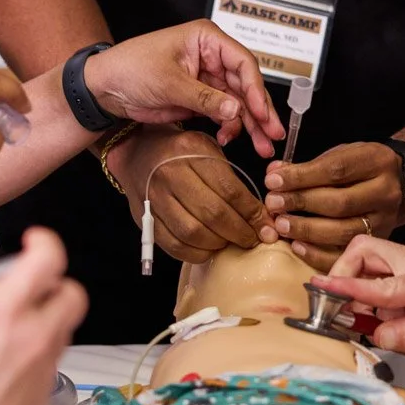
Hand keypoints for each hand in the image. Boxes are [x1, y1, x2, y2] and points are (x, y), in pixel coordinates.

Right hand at [0, 228, 85, 404]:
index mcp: (8, 311)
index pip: (49, 260)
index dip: (45, 242)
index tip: (32, 242)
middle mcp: (37, 334)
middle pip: (73, 293)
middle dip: (55, 283)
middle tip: (30, 288)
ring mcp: (46, 362)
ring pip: (64, 325)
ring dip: (47, 316)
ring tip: (13, 327)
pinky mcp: (46, 386)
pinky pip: (53, 356)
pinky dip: (39, 348)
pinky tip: (9, 359)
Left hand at [86, 21, 283, 155]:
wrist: (104, 88)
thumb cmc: (130, 68)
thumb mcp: (168, 82)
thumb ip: (205, 98)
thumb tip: (236, 111)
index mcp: (207, 39)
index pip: (242, 63)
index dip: (256, 89)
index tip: (263, 113)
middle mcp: (212, 57)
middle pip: (246, 86)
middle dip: (260, 112)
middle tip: (273, 135)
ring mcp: (207, 79)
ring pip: (239, 103)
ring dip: (250, 125)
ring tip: (262, 146)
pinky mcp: (200, 99)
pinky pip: (224, 114)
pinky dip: (230, 127)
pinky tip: (229, 139)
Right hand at [106, 127, 272, 262]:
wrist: (138, 153)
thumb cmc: (182, 153)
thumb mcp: (208, 150)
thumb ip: (231, 179)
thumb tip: (260, 216)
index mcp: (190, 151)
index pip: (229, 189)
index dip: (252, 213)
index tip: (266, 226)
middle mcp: (170, 173)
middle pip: (212, 213)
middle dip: (239, 232)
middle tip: (253, 239)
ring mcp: (155, 198)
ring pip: (193, 232)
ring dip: (218, 244)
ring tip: (231, 243)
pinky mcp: (145, 218)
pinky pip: (173, 245)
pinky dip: (196, 253)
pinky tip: (209, 249)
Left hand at [263, 142, 404, 269]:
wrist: (400, 186)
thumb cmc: (364, 169)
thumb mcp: (342, 155)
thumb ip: (309, 166)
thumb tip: (274, 174)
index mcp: (377, 162)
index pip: (335, 170)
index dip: (301, 177)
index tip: (273, 181)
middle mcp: (385, 192)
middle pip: (339, 202)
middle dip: (301, 204)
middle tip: (274, 204)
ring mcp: (384, 221)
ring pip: (343, 231)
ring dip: (306, 230)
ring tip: (281, 225)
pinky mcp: (378, 243)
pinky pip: (346, 253)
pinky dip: (318, 253)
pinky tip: (297, 245)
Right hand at [315, 235, 404, 357]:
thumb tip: (382, 336)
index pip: (382, 283)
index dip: (348, 289)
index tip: (321, 291)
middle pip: (367, 252)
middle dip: (345, 274)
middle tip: (340, 308)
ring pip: (374, 267)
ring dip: (364, 295)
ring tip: (376, 329)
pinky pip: (389, 286)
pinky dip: (381, 305)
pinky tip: (399, 331)